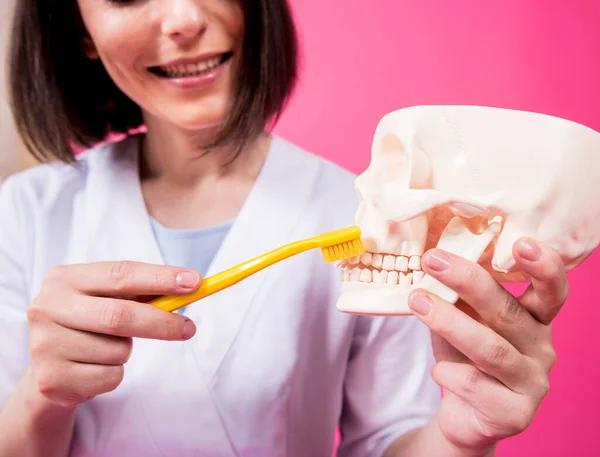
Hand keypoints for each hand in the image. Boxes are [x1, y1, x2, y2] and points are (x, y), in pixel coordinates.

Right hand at [27, 261, 201, 407]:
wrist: (49, 367)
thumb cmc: (90, 322)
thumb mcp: (109, 298)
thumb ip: (145, 291)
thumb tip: (192, 284)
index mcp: (63, 278)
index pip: (120, 274)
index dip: (160, 278)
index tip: (195, 282)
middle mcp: (47, 307)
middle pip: (119, 315)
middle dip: (161, 323)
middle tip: (189, 328)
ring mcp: (44, 345)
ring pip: (118, 351)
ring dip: (128, 351)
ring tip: (107, 348)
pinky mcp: (51, 380)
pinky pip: (110, 377)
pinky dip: (114, 375)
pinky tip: (93, 369)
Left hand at [407, 238, 567, 452]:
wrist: (464, 412)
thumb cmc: (464, 355)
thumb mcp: (463, 318)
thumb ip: (461, 293)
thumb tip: (435, 253)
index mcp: (535, 320)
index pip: (552, 291)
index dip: (543, 266)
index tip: (521, 242)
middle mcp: (542, 348)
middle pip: (508, 311)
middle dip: (468, 281)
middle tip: (432, 260)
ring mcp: (532, 383)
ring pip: (491, 349)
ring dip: (449, 322)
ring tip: (416, 301)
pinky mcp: (516, 414)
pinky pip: (477, 386)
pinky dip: (449, 372)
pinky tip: (437, 370)